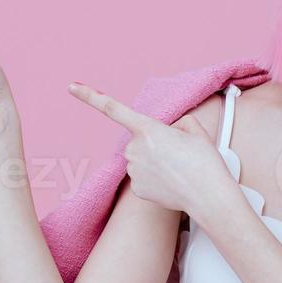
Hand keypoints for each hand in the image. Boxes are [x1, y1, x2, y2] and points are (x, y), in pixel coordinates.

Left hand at [67, 80, 233, 217]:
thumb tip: (168, 133)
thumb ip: (178, 123)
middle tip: (178, 154)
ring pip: (140, 160)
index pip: (112, 108)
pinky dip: (155, 178)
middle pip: (138, 141)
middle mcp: (134, 149)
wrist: (209, 195)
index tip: (72, 87)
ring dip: (155, 162)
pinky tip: (171, 182)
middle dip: (154, 144)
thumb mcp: (195, 130)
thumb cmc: (204, 162)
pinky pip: (142, 177)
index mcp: (147, 129)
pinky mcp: (136, 189)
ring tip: (178, 169)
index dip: (89, 97)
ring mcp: (133, 171)